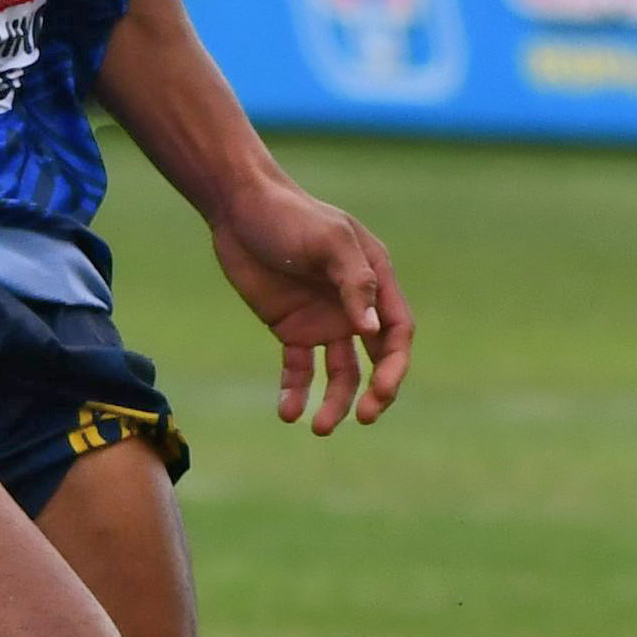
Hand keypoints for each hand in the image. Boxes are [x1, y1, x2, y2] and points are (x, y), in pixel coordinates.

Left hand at [212, 179, 415, 430]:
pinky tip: (288, 411)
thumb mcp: (328, 242)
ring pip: (339, 372)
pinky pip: (298, 369)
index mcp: (375, 280)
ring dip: (334, 401)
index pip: (398, 332)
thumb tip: (373, 332)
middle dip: (375, 392)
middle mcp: (354, 305)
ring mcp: (322, 319)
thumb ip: (354, 283)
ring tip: (318, 428)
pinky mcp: (290, 328)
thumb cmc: (290, 216)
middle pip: (377, 359)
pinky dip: (295, 392)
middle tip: (362, 418)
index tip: (378, 392)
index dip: (394, 366)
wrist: (238, 208)